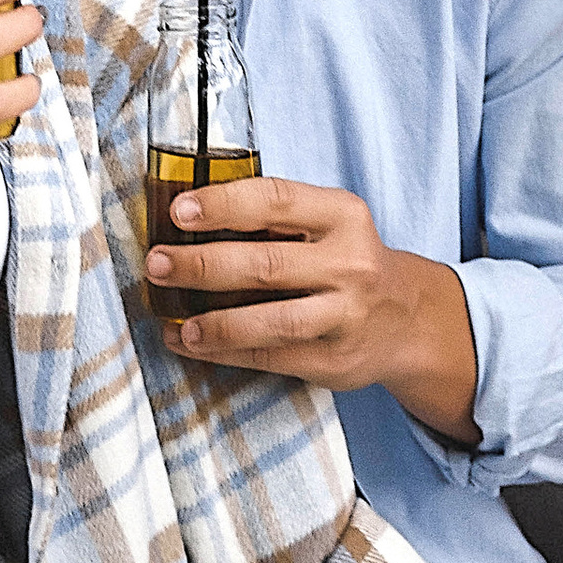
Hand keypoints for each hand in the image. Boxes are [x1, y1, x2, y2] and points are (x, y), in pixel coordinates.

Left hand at [147, 174, 479, 442]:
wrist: (407, 319)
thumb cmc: (346, 260)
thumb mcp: (328, 223)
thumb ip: (274, 217)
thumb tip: (187, 216)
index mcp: (343, 216)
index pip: (275, 201)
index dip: (223, 204)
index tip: (179, 210)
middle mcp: (349, 264)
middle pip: (264, 265)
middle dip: (201, 265)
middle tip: (156, 263)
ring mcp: (344, 317)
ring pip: (269, 322)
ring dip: (212, 322)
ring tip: (173, 320)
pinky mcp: (334, 361)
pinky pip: (269, 357)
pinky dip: (223, 351)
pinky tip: (189, 342)